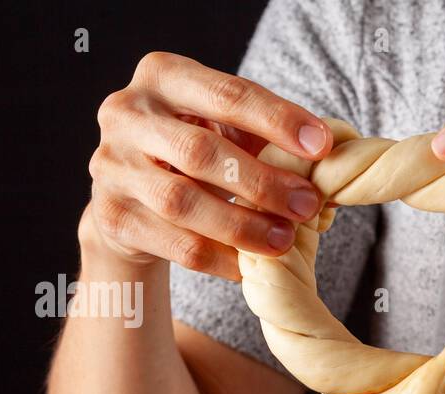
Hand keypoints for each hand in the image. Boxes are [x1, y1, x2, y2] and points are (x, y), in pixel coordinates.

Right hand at [83, 52, 333, 279]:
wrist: (131, 193)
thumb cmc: (195, 154)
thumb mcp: (226, 130)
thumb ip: (269, 138)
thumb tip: (333, 162)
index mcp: (162, 76)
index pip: (226, 93)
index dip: (277, 119)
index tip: (322, 146)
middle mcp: (127, 113)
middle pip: (200, 151)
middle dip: (261, 181)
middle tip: (306, 204)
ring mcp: (112, 165)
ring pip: (182, 201)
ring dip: (241, 225)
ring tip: (284, 240)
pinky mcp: (112, 215)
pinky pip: (174, 244)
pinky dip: (219, 258)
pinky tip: (249, 266)